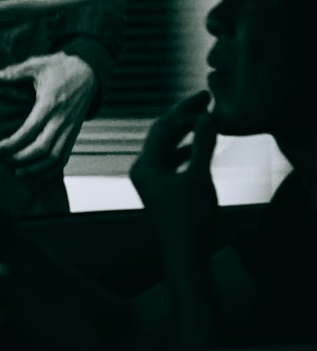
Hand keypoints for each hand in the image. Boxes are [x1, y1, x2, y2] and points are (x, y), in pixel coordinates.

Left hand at [0, 51, 97, 177]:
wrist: (87, 72)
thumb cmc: (60, 68)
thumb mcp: (38, 64)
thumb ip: (16, 71)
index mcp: (49, 103)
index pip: (31, 130)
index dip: (14, 143)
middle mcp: (61, 120)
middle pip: (43, 148)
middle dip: (22, 159)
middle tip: (5, 160)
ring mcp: (69, 129)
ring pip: (55, 158)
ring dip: (36, 169)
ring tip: (18, 173)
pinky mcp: (74, 135)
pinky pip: (64, 158)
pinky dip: (50, 170)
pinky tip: (35, 174)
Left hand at [129, 90, 216, 245]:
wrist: (185, 254)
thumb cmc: (190, 218)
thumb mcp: (199, 178)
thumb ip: (202, 145)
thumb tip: (207, 115)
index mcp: (145, 164)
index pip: (163, 126)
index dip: (185, 109)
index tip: (205, 97)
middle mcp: (143, 169)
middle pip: (163, 133)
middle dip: (184, 117)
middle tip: (205, 100)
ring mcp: (150, 180)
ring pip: (167, 147)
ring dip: (186, 133)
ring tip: (204, 119)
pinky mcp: (159, 189)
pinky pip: (171, 161)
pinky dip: (185, 151)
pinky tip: (198, 148)